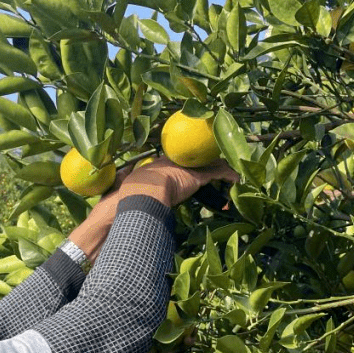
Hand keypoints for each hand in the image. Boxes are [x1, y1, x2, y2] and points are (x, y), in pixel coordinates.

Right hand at [114, 156, 238, 207]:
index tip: (194, 167)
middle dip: (207, 160)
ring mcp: (187, 167)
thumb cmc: (133, 195)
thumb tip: (116, 194)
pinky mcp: (198, 176)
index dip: (188, 162)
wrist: (142, 194)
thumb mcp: (131, 188)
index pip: (179, 160)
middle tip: (219, 164)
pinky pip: (219, 173)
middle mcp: (175, 161)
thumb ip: (130, 187)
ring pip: (209, 162)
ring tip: (231, 171)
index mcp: (160, 163)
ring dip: (221, 166)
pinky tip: (237, 181)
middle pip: (196, 158)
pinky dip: (229, 176)